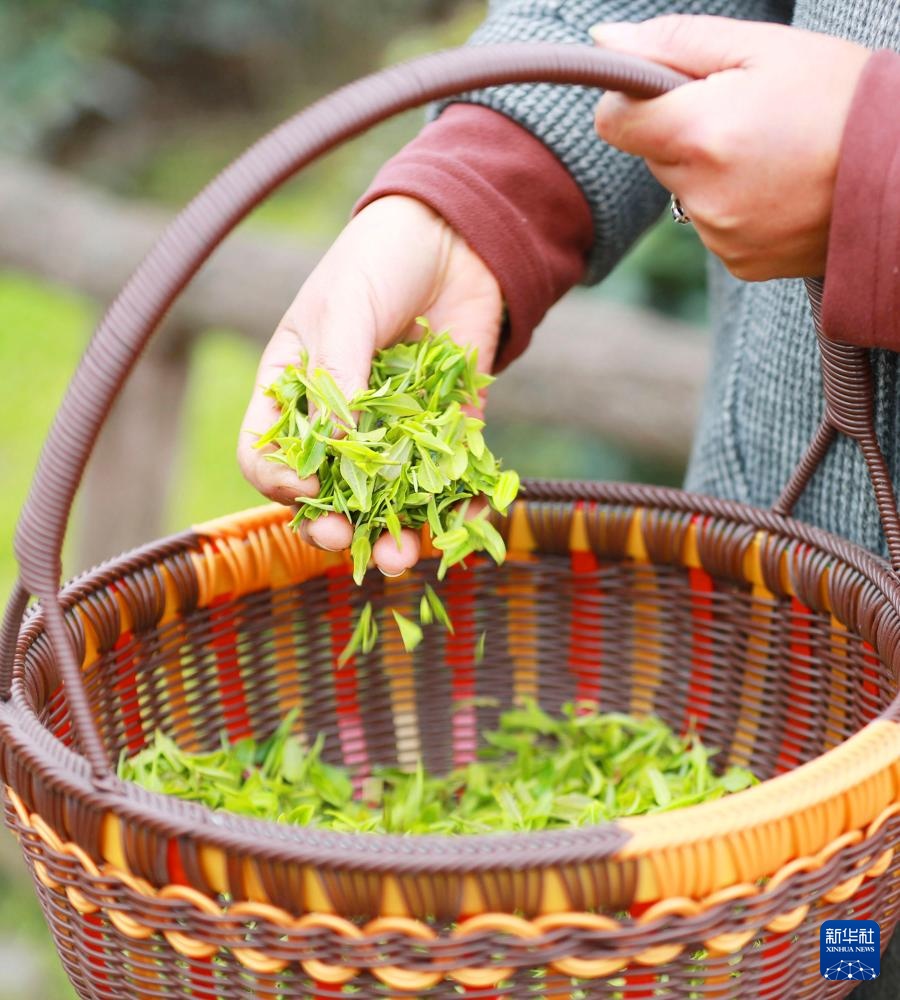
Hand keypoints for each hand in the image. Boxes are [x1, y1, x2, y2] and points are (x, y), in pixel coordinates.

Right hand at [237, 194, 502, 574]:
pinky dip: (458, 506)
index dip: (280, 482)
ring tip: (408, 557)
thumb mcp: (345, 310)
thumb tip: (340, 448)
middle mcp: (339, 420)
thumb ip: (338, 378)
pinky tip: (466, 526)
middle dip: (337, 525)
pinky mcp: (446, 430)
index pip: (266, 454)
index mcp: (293, 390)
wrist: (455, 235)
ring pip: (387, 498)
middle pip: (327, 492)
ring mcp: (394, 430)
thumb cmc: (379, 260)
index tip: (309, 491)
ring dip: (395, 533)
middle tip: (349, 542)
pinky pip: (448, 478)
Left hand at [592, 16, 870, 279]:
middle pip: (654, 156)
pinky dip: (734, 207)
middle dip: (685, 132)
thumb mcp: (764, 49)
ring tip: (772, 154)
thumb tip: (605, 41)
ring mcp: (720, 235)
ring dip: (710, 172)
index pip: (614, 122)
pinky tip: (778, 189)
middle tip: (746, 117)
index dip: (633, 100)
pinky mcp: (738, 263)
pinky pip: (712, 227)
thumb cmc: (842, 100)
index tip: (667, 90)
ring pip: (684, 193)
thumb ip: (676, 43)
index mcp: (700, 134)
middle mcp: (702, 195)